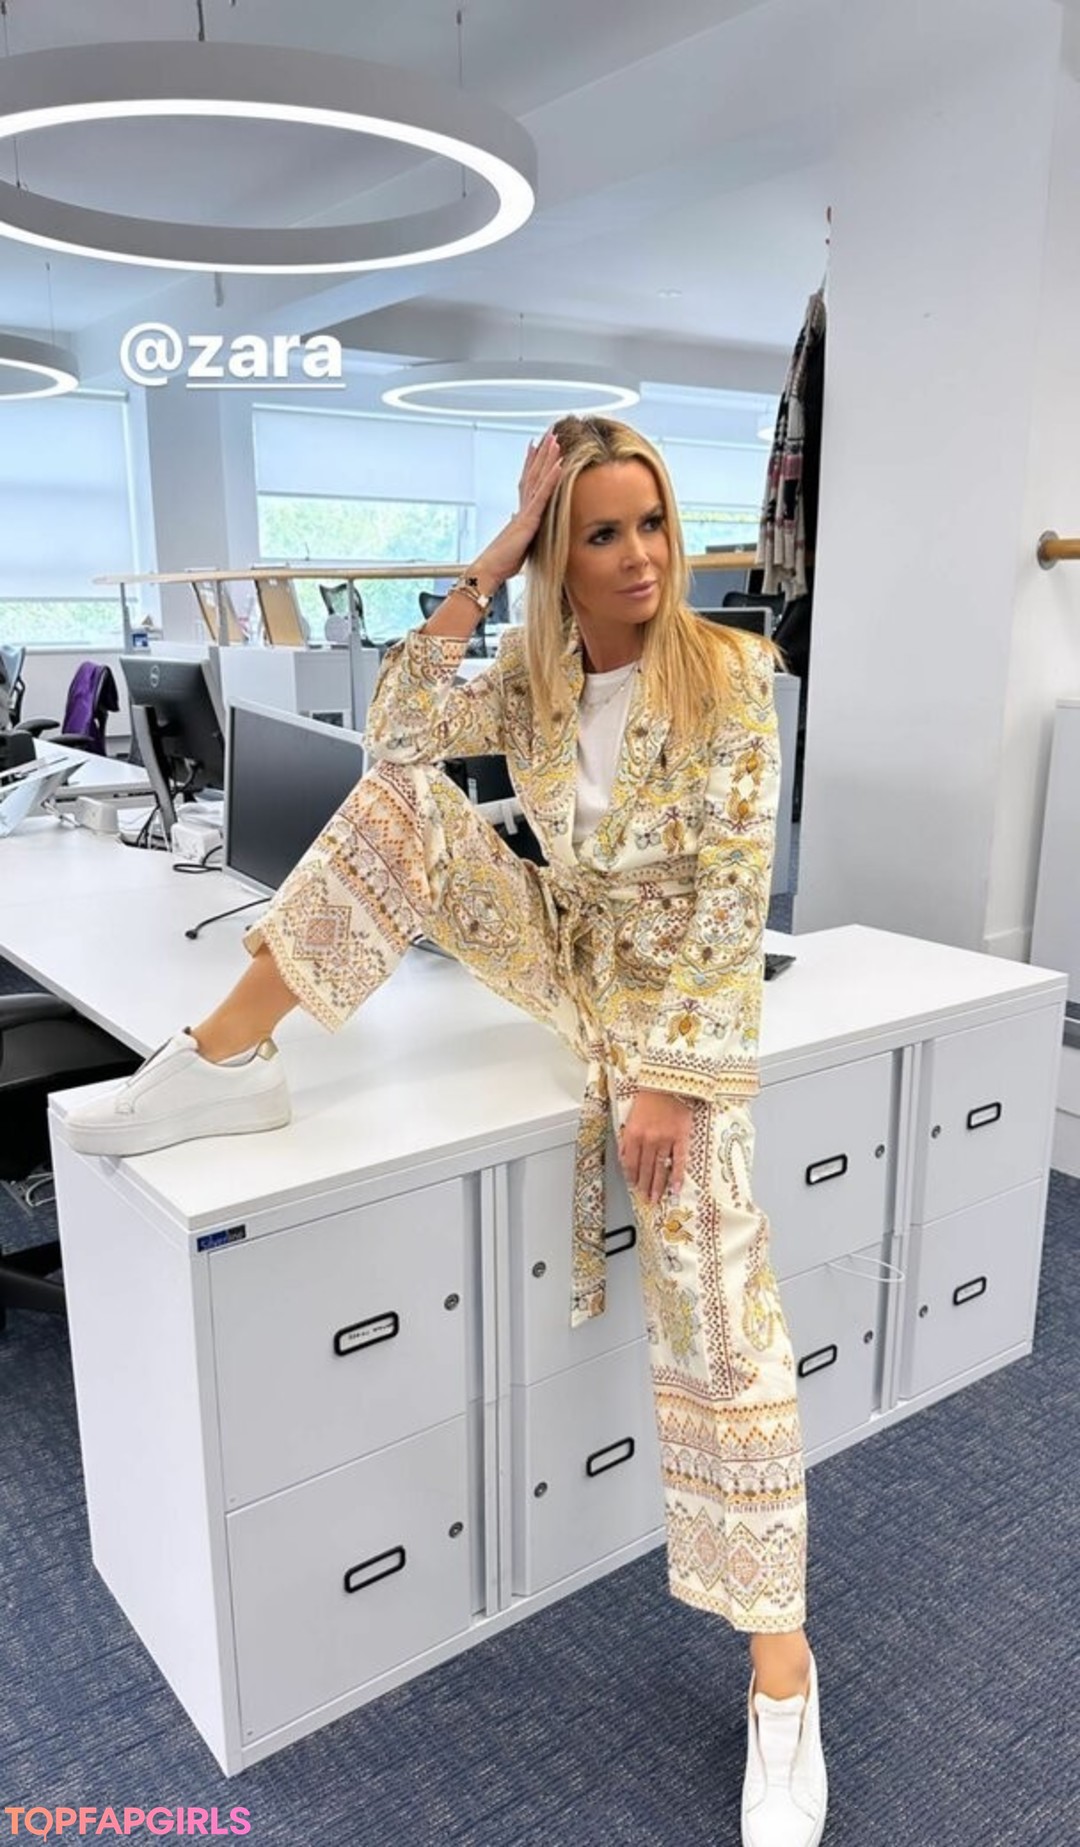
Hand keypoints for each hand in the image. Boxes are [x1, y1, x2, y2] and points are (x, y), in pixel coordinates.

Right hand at [472, 430, 562, 585]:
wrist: (490, 569)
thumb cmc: (503, 561)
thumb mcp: (518, 544)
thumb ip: (522, 532)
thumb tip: (522, 527)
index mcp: (521, 513)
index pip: (528, 482)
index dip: (532, 463)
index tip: (537, 447)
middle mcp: (522, 507)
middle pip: (533, 474)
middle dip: (542, 454)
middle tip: (549, 434)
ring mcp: (526, 511)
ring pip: (537, 478)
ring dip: (547, 458)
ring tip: (554, 440)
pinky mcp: (529, 519)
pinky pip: (543, 495)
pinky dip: (551, 478)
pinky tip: (559, 464)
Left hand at [619, 1089, 691, 1204]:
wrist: (669, 1082)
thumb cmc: (650, 1096)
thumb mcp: (631, 1116)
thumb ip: (627, 1138)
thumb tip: (624, 1157)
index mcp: (633, 1133)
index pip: (630, 1162)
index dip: (632, 1177)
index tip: (633, 1186)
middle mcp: (648, 1140)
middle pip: (645, 1169)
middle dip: (644, 1186)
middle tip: (645, 1199)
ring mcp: (665, 1140)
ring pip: (660, 1168)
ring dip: (657, 1186)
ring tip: (656, 1198)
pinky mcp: (681, 1137)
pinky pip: (679, 1161)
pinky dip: (677, 1176)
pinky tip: (675, 1188)